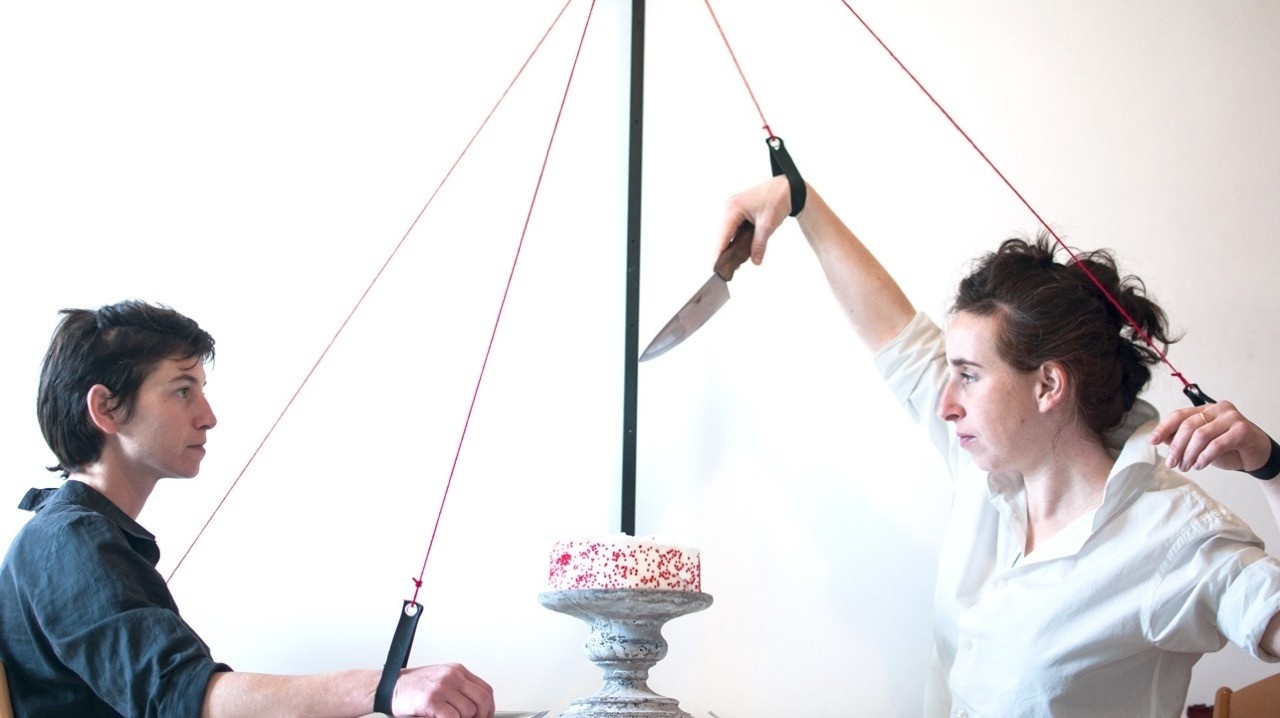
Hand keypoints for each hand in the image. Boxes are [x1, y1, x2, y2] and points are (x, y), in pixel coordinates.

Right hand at [393, 663, 493, 717]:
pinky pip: (453, 717)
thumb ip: (460, 688)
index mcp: (457, 670)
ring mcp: (442, 687)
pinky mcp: (431, 700)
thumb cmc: (414, 686)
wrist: (390, 686)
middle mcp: (452, 676)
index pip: (486, 690)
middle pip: (482, 700)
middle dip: (481, 716)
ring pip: (468, 711)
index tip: (486, 717)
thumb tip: (478, 708)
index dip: (489, 708)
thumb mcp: (442, 679)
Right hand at [718, 175, 796, 264]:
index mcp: (733, 208)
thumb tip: (755, 260)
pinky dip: (736, 239)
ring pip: (728, 232)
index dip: (719, 252)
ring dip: (731, 246)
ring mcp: (733, 209)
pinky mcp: (739, 212)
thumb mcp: (768, 225)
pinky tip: (740, 250)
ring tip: (734, 262)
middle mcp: (730, 207)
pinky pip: (734, 228)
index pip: (723, 235)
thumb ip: (759, 244)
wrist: (787, 188)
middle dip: (725, 251)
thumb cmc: (777, 198)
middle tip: (728, 268)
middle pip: (723, 234)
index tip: (716, 266)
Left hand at [1150, 400, 1271, 472]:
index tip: (1153, 441)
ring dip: (1190, 454)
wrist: (1256, 455)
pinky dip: (1204, 457)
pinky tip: (1200, 465)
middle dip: (1176, 447)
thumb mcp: (1200, 443)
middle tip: (1172, 463)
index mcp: (1205, 409)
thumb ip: (1182, 438)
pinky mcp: (1242, 430)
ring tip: (1186, 466)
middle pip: (1188, 426)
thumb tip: (1161, 439)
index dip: (1164, 427)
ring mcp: (1232, 418)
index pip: (1180, 415)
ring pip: (1201, 435)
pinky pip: (1217, 444)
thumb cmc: (1228, 448)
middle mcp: (1218, 409)